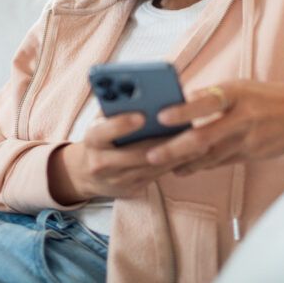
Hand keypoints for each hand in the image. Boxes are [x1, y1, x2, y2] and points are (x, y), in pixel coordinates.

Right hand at [48, 112, 184, 203]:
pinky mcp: (132, 189)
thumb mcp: (101, 122)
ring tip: (197, 140)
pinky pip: (157, 176)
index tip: (142, 115)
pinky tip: (192, 153)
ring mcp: (117, 180)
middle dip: (163, 142)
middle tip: (186, 129)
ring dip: (176, 154)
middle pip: (136, 154)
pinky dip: (175, 163)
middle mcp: (101, 163)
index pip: (103, 132)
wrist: (86, 174)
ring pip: (152, 167)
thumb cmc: (101, 137)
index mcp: (92, 140)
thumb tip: (144, 93)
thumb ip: (117, 110)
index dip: (121, 124)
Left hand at [145, 79, 283, 175]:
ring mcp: (247, 140)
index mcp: (236, 94)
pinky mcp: (251, 156)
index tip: (161, 116)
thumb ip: (210, 96)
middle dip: (175, 148)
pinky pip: (219, 163)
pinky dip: (199, 166)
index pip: (206, 102)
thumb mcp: (239, 87)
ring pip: (209, 156)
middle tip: (151, 154)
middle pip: (204, 137)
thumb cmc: (263, 96)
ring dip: (183, 162)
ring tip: (158, 165)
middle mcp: (241, 118)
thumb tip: (177, 103)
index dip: (184, 111)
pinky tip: (181, 168)